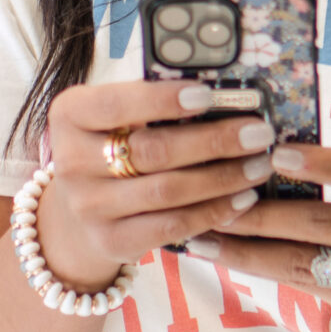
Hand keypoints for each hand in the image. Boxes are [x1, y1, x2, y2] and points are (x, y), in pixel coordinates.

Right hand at [37, 81, 275, 292]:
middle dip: (213, 142)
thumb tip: (225, 91)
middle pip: (152, 150)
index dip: (162, 100)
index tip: (208, 96)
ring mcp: (88, 206)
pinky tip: (242, 199)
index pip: (116, 104)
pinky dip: (213, 212)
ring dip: (223, 179)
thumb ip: (154, 102)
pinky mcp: (110, 240)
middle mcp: (71, 161)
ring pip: (167, 192)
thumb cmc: (113, 146)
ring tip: (260, 166)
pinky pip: (171, 226)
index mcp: (71, 114)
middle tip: (259, 134)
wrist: (77, 212)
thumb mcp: (117, 116)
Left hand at [188, 142, 330, 331]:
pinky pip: (301, 281)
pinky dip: (260, 268)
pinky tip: (226, 257)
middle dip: (259, 211)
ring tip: (202, 234)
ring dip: (246, 247)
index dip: (317, 163)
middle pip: (318, 220)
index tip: (274, 154)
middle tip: (212, 196)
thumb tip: (272, 157)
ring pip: (301, 258)